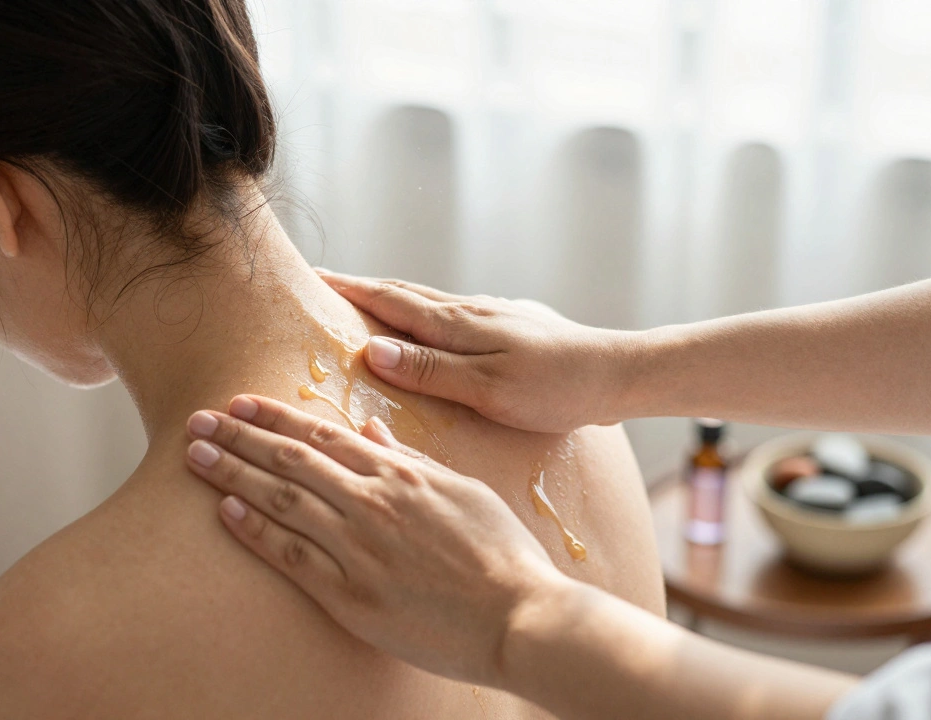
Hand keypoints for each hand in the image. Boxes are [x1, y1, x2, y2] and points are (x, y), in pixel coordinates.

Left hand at [183, 395, 568, 687]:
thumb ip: (413, 460)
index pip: (323, 435)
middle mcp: (373, 502)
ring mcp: (360, 548)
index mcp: (401, 474)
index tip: (240, 403)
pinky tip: (224, 511)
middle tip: (198, 420)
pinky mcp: (352, 596)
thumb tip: (373, 433)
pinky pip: (292, 556)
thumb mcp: (464, 490)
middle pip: (291, 459)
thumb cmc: (502, 555)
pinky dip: (255, 531)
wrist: (520, 618)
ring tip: (194, 456)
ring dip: (233, 474)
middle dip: (239, 436)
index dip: (275, 417)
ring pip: (282, 499)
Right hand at [318, 270, 639, 431]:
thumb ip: (430, 370)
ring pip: (430, 301)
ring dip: (392, 296)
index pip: (390, 301)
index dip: (349, 289)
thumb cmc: (555, 389)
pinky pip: (453, 313)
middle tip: (325, 281)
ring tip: (366, 297)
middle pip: (405, 293)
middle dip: (362, 286)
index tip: (311, 278)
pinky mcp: (512, 325)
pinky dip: (425, 312)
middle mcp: (471, 311)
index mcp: (458, 324)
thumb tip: (372, 349)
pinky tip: (430, 322)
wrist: (619, 374)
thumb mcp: (488, 388)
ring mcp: (493, 314)